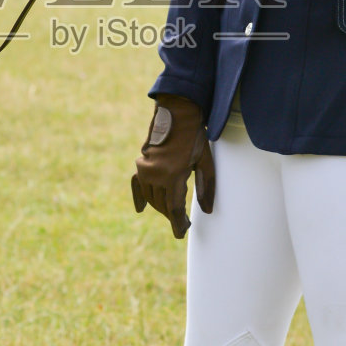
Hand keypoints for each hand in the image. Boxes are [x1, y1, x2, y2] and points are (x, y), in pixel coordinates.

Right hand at [132, 93, 215, 238]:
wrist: (176, 113)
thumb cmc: (194, 136)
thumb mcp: (205, 160)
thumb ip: (206, 186)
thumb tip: (207, 210)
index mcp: (173, 175)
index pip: (174, 208)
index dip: (178, 223)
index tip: (181, 233)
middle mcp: (156, 175)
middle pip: (162, 205)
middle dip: (172, 216)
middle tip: (183, 223)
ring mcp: (145, 170)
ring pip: (151, 198)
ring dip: (160, 207)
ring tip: (172, 213)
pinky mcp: (140, 164)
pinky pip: (137, 186)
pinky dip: (140, 197)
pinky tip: (141, 209)